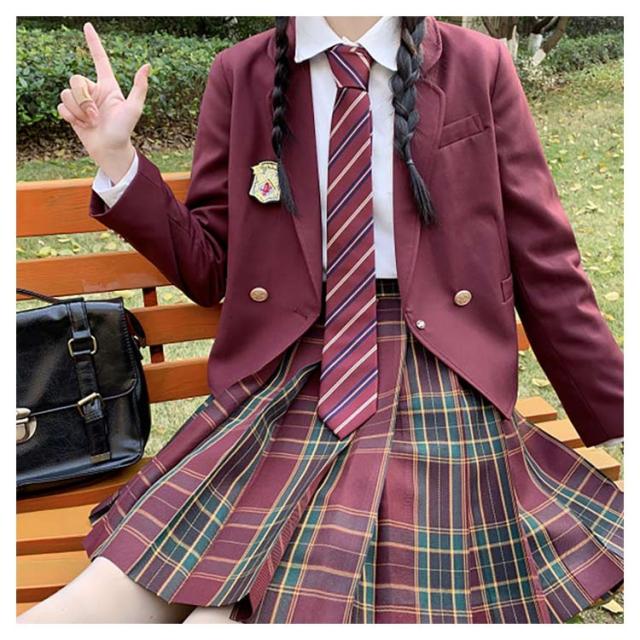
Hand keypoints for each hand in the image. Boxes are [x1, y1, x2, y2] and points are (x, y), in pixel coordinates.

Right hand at [57, 22, 150, 182]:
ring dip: (79, 110)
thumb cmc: (124, 130)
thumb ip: (139, 87)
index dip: (94, 43)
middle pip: (75, 79)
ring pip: (67, 93)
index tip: (88, 26)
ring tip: (91, 122)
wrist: (111, 149)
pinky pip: (61, 106)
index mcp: (108, 86)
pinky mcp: (72, 112)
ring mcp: (82, 102)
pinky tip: (81, 125)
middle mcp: (93, 91)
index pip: (100, 60)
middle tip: (96, 116)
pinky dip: (71, 116)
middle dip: (83, 99)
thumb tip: (147, 66)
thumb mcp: (134, 108)